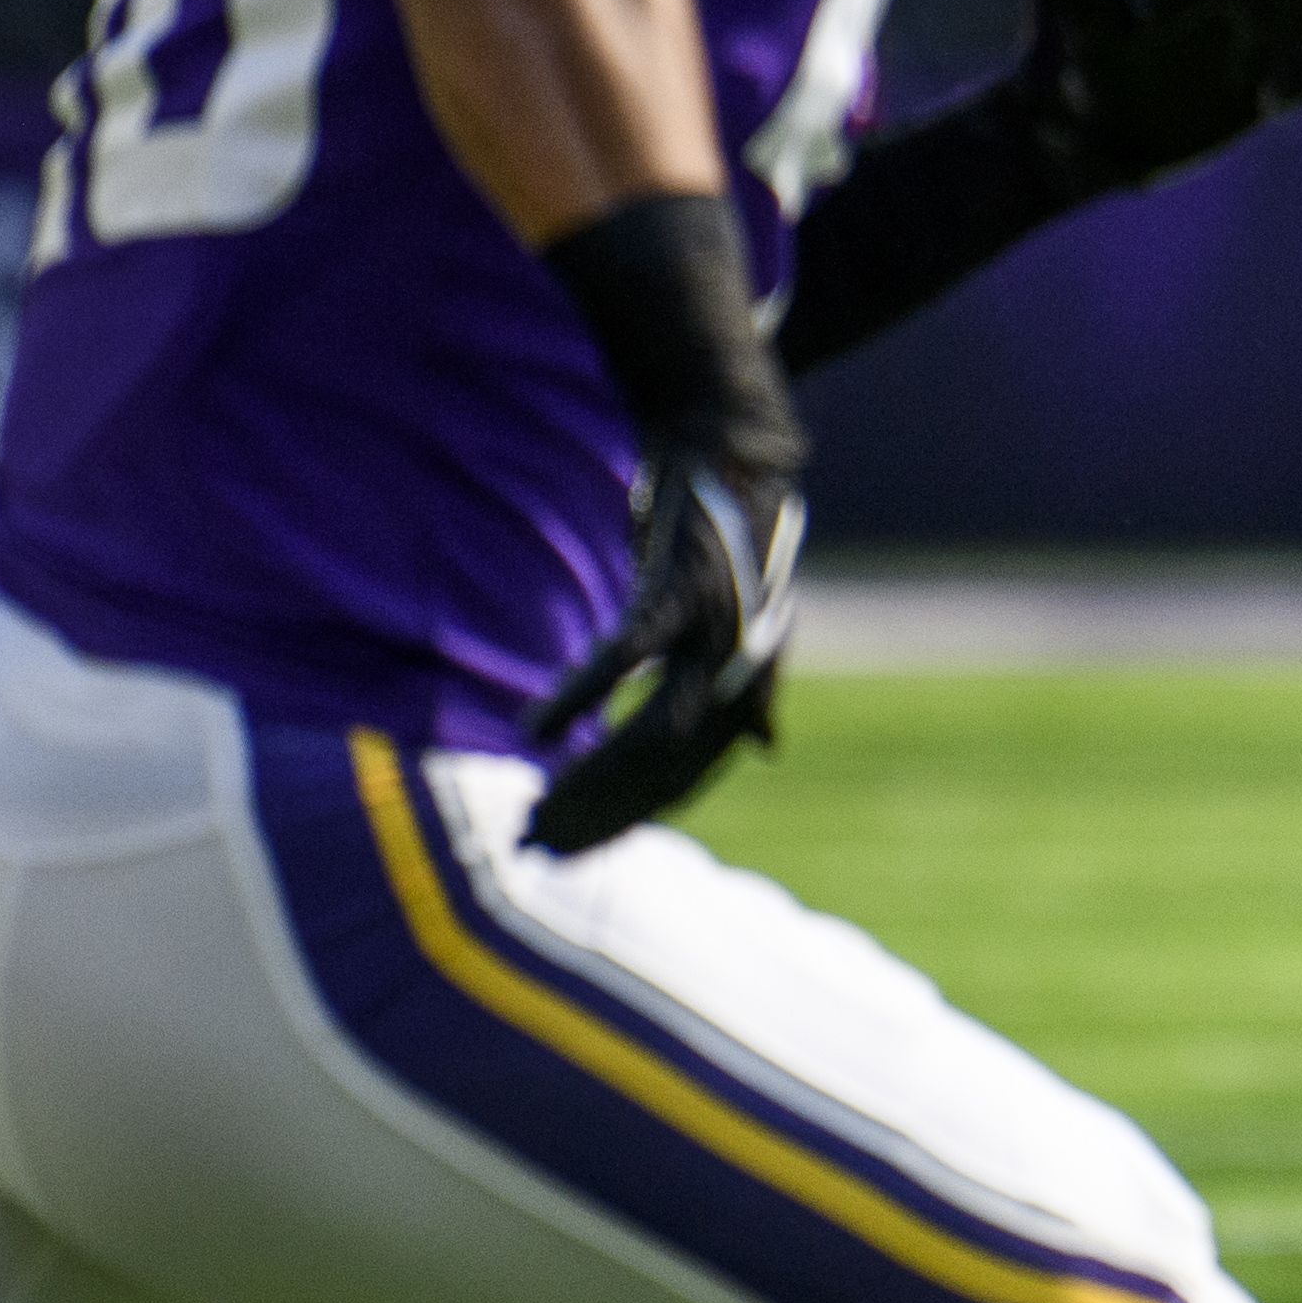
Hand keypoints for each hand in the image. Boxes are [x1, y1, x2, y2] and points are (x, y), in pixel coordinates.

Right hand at [521, 454, 802, 854]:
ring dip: (587, 780)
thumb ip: (749, 693)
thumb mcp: (746, 627)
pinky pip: (624, 661)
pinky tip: (535, 733)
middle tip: (538, 847)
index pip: (683, 785)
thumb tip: (767, 746)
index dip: (626, 821)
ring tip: (536, 813)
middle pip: (662, 774)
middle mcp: (739, 675)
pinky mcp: (680, 593)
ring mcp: (714, 637)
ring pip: (646, 733)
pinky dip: (577, 698)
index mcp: (748, 693)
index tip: (572, 849)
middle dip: (599, 817)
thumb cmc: (729, 545)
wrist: (739, 453)